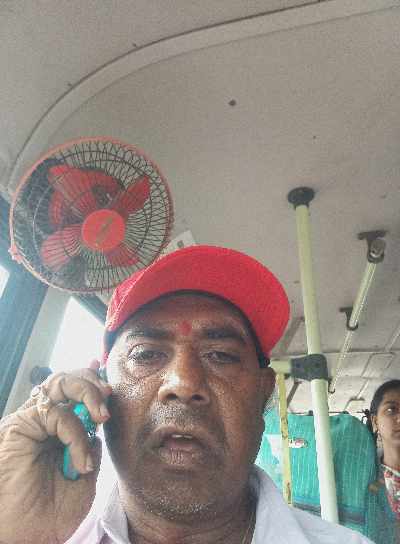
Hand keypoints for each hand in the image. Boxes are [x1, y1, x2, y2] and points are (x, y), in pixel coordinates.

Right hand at [0, 365, 111, 543]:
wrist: (28, 539)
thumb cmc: (51, 514)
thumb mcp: (85, 476)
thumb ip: (91, 446)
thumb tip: (97, 422)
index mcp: (57, 431)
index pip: (74, 393)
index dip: (92, 381)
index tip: (109, 381)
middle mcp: (42, 421)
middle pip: (67, 380)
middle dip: (92, 382)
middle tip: (108, 397)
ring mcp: (31, 422)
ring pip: (59, 384)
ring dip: (87, 392)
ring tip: (101, 416)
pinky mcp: (20, 427)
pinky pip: (56, 413)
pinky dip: (76, 432)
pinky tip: (81, 460)